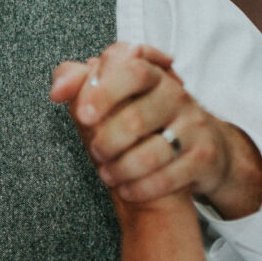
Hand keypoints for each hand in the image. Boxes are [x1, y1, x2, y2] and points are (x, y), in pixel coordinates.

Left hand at [52, 42, 261, 216]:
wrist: (203, 149)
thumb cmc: (148, 119)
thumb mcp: (117, 95)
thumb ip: (80, 81)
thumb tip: (58, 90)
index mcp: (153, 75)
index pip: (132, 70)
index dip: (104, 92)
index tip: (82, 115)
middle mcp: (177, 96)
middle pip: (136, 119)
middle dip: (107, 142)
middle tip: (95, 152)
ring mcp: (193, 126)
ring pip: (151, 153)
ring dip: (120, 169)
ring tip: (107, 173)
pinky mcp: (203, 157)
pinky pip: (168, 177)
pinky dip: (140, 187)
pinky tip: (126, 189)